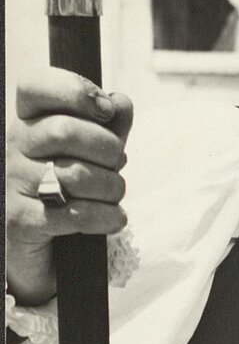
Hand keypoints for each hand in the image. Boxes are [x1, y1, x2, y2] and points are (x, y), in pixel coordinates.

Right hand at [6, 68, 133, 305]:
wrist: (45, 256)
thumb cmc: (70, 198)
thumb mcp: (93, 158)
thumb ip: (108, 129)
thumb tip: (121, 102)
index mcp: (27, 123)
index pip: (35, 86)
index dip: (75, 90)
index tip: (106, 110)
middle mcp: (13, 147)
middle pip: (64, 131)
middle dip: (107, 148)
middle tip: (118, 165)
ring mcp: (13, 183)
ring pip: (74, 174)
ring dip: (111, 187)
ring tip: (115, 197)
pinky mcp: (21, 220)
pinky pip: (74, 213)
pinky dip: (106, 217)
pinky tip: (115, 219)